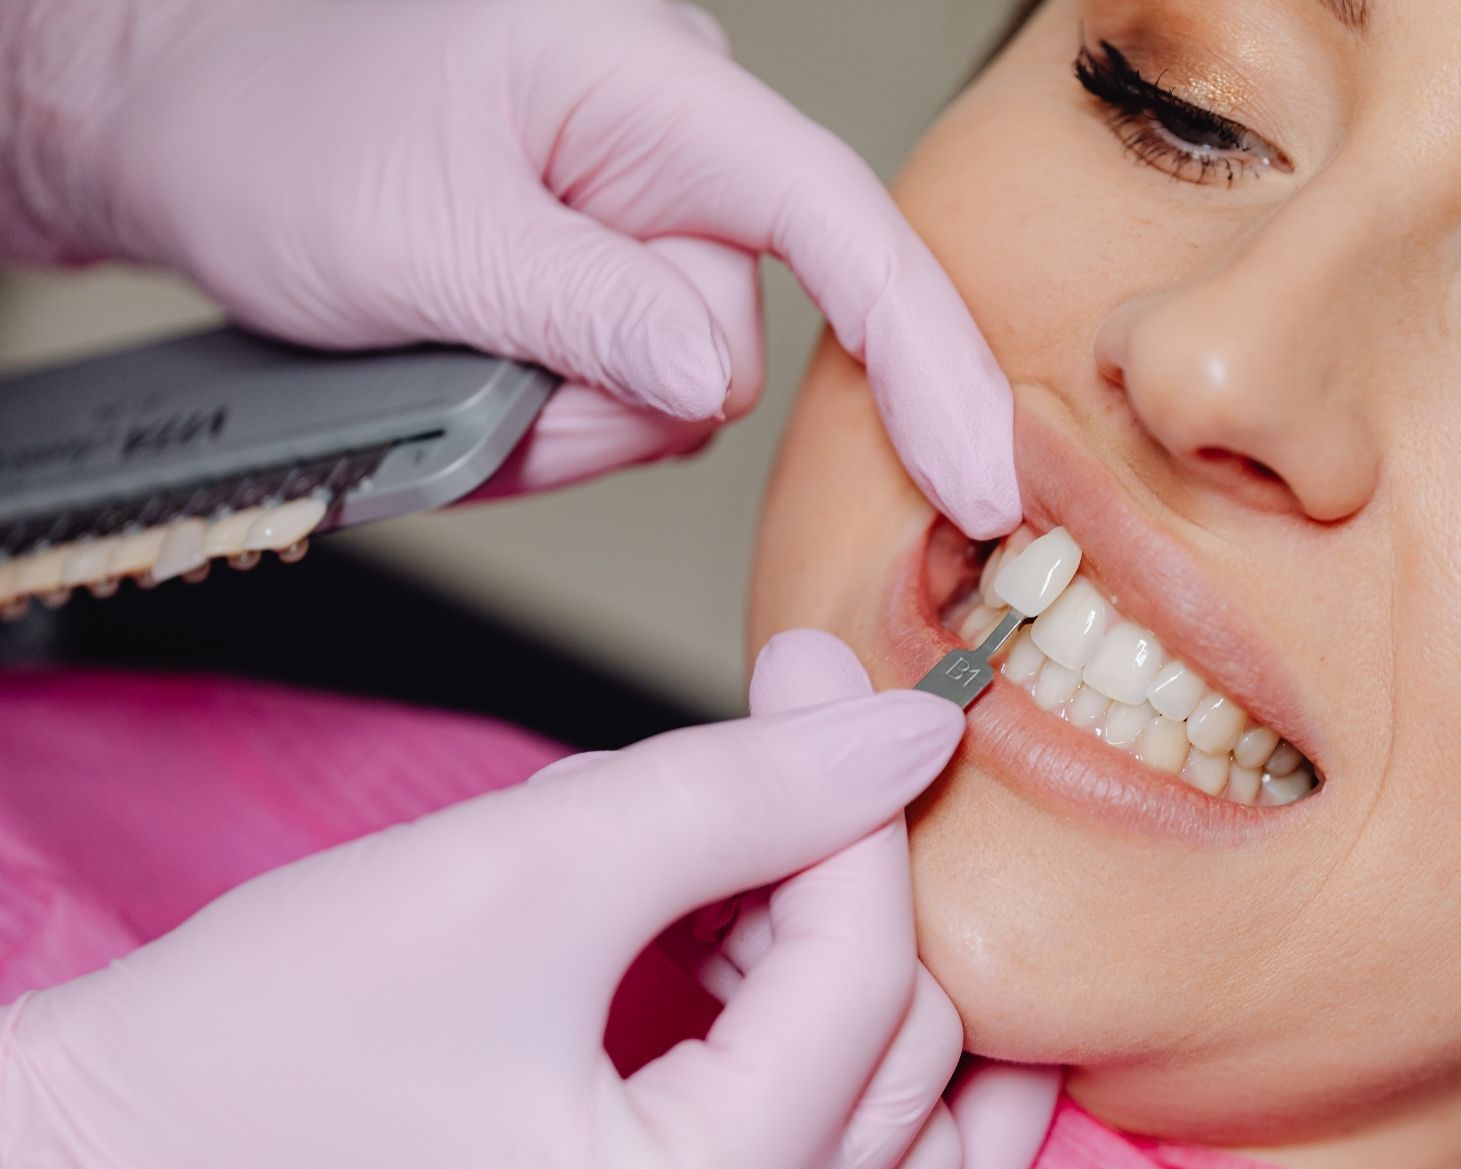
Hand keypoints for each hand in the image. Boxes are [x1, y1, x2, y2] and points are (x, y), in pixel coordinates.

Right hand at [0, 653, 1039, 1168]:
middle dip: (842, 897)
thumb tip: (906, 736)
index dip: (853, 810)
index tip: (823, 686)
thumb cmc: (270, 1033)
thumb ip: (741, 791)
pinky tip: (821, 1014)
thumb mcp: (523, 867)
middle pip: (900, 1067)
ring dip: (855, 1001)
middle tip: (764, 778)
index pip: (862, 983)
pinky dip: (864, 1123)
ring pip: (908, 1159)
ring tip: (744, 897)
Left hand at [4, 0, 1017, 535]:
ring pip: (670, 392)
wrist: (177, 116)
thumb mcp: (416, 230)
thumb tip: (710, 382)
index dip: (922, 358)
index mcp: (655, 90)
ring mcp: (643, 215)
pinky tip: (468, 370)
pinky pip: (621, 393)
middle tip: (480, 377)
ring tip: (449, 357)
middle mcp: (677, 150)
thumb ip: (582, 307)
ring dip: (560, 419)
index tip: (978, 482)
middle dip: (607, 404)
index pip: (838, 228)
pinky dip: (544, 418)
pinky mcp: (610, 273)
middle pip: (733, 346)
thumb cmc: (270, 120)